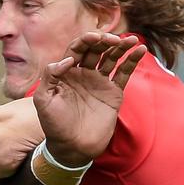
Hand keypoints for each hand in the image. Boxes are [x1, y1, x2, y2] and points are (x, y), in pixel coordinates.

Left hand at [34, 32, 144, 165]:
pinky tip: (140, 50)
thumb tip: (67, 60)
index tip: (95, 37)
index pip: (77, 49)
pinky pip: (124, 73)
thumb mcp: (43, 100)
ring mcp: (99, 82)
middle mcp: (83, 74)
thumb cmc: (54, 125)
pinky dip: (132, 61)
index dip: (85, 40)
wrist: (72, 147)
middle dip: (105, 41)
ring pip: (112, 58)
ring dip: (121, 47)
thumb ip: (50, 76)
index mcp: (66, 72)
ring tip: (131, 40)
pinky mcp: (113, 93)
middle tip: (113, 39)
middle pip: (96, 49)